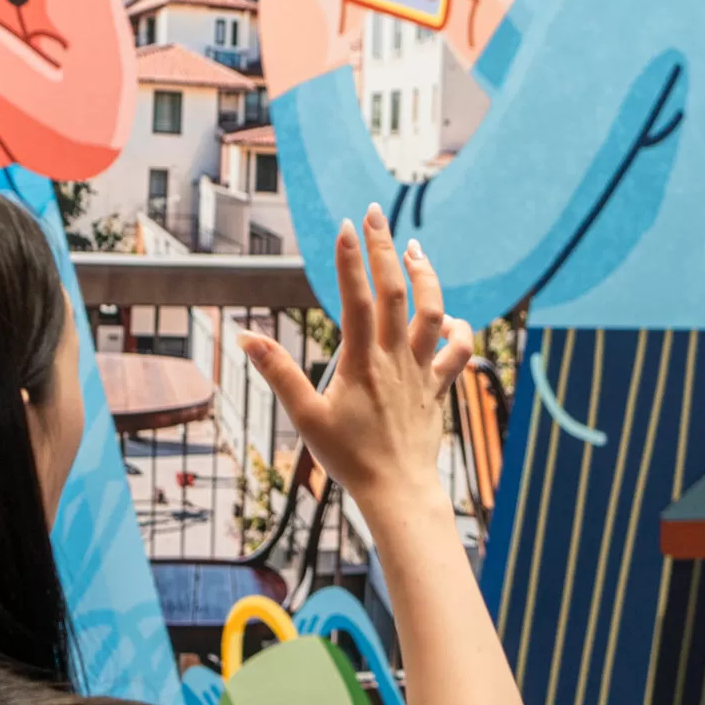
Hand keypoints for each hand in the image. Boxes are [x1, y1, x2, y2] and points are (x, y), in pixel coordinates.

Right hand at [240, 204, 471, 505]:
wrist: (397, 491)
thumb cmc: (348, 458)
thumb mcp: (304, 417)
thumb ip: (278, 373)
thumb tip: (245, 336)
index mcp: (362, 362)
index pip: (358, 299)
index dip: (352, 260)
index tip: (347, 225)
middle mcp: (396, 359)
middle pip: (397, 293)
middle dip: (385, 249)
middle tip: (375, 213)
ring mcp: (422, 371)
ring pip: (434, 312)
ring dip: (426, 276)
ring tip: (414, 248)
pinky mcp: (438, 388)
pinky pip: (458, 352)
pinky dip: (459, 329)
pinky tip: (449, 316)